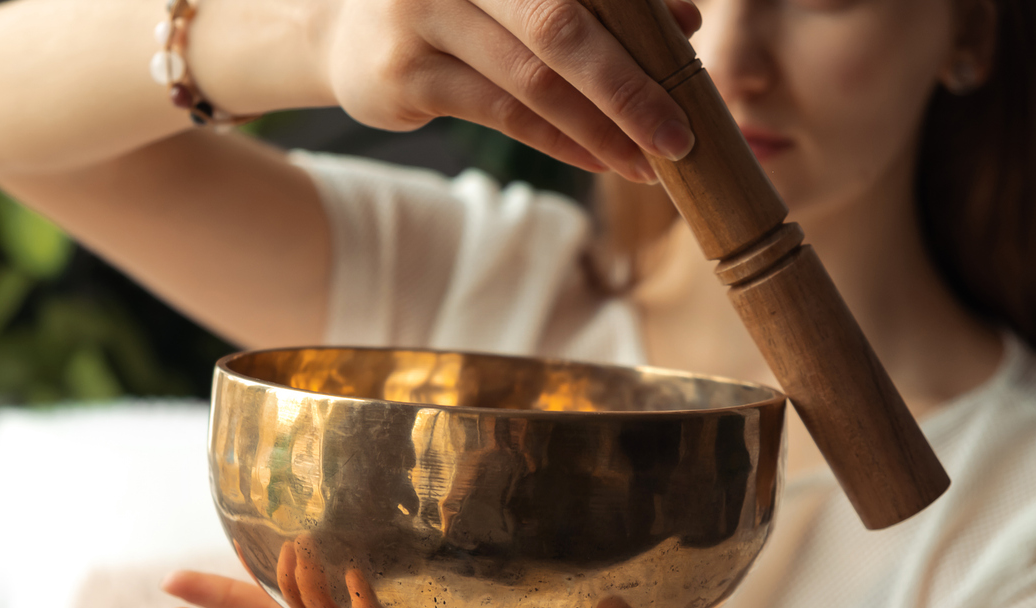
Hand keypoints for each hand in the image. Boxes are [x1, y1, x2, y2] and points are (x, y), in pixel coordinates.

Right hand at [324, 0, 701, 180]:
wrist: (344, 35)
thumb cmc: (455, 9)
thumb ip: (593, 0)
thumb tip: (685, 22)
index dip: (642, 18)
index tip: (690, 61)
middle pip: (563, 27)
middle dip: (629, 88)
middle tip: (679, 135)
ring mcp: (425, 15)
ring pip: (533, 81)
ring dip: (599, 129)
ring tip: (646, 163)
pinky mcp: (408, 73)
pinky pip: (503, 115)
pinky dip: (559, 141)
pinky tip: (598, 160)